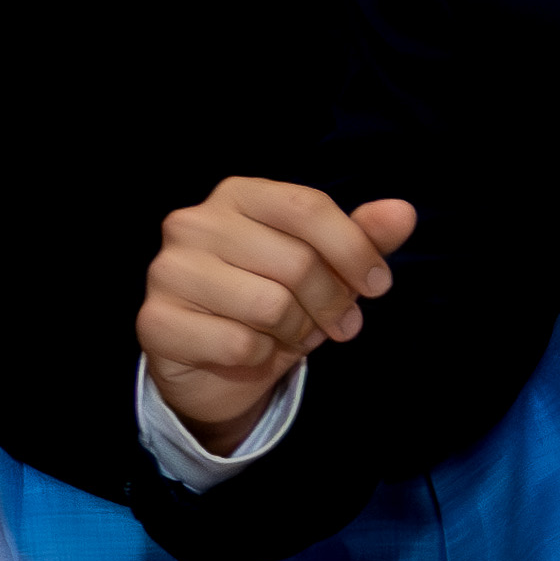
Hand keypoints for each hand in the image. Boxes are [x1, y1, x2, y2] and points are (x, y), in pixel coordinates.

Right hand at [138, 179, 418, 445]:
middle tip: (339, 323)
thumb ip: (362, 238)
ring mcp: (168, 271)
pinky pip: (239, 343)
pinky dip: (261, 356)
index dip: (355, 249)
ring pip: (271, 305)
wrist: (218, 365)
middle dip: (332, 301)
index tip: (379, 285)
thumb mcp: (326, 267)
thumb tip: (403, 212)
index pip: (307, 207)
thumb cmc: (274, 302)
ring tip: (291, 334)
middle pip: (296, 261)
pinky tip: (252, 352)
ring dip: (297, 331)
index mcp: (237, 195)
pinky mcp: (156, 321)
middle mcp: (193, 223)